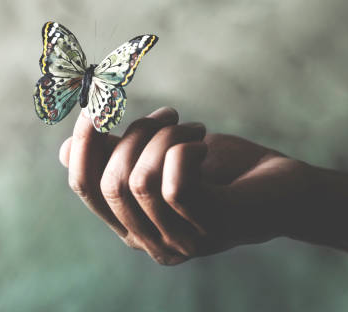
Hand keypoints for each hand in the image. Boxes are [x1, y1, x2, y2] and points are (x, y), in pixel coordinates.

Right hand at [59, 107, 311, 264]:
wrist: (285, 189)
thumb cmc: (223, 170)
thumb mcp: (160, 156)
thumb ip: (118, 155)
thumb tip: (63, 150)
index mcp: (134, 224)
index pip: (85, 188)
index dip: (83, 143)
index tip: (95, 104)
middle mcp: (152, 242)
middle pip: (109, 183)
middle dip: (135, 134)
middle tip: (171, 116)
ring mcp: (182, 241)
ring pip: (140, 182)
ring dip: (165, 138)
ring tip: (194, 128)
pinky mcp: (212, 229)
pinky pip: (174, 186)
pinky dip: (185, 150)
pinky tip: (205, 146)